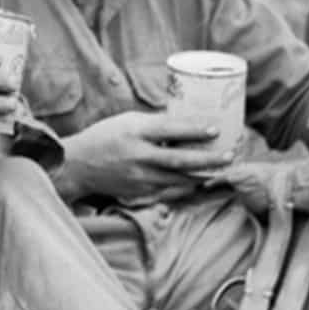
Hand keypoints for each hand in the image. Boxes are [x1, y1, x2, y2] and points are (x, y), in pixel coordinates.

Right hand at [57, 111, 236, 202]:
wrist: (79, 165)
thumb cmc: (105, 137)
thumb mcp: (127, 121)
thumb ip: (154, 122)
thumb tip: (186, 118)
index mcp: (134, 132)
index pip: (169, 130)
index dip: (194, 130)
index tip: (215, 129)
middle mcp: (138, 155)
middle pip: (180, 159)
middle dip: (208, 159)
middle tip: (229, 154)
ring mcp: (140, 176)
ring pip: (180, 178)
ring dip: (204, 174)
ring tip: (222, 167)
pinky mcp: (141, 192)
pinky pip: (171, 190)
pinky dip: (188, 185)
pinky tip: (200, 180)